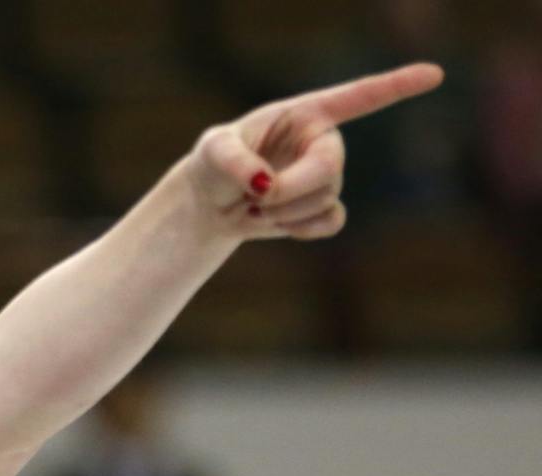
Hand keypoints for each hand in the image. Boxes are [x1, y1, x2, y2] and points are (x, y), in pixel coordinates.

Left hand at [182, 61, 445, 240]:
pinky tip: (279, 225)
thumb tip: (265, 183)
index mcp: (305, 113)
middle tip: (256, 198)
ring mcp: (325, 176)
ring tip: (255, 206)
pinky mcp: (323, 207)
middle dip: (292, 189)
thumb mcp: (212, 152)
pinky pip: (331, 222)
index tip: (435, 73)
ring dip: (285, 211)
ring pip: (326, 198)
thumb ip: (234, 161)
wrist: (212, 204)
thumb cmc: (212, 165)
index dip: (396, 86)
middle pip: (331, 167)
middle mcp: (322, 141)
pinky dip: (302, 229)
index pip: (357, 97)